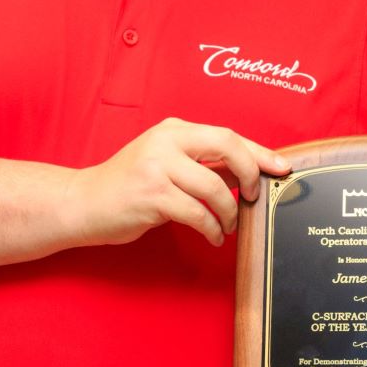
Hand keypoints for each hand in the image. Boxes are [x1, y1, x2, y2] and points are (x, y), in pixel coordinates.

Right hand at [67, 119, 290, 247]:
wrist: (84, 203)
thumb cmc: (131, 187)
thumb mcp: (169, 165)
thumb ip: (206, 165)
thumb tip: (252, 172)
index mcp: (174, 129)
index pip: (228, 135)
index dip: (260, 152)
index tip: (283, 168)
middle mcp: (166, 141)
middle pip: (228, 146)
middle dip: (251, 174)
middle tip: (252, 198)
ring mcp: (157, 167)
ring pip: (215, 188)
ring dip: (228, 213)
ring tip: (226, 227)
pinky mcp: (151, 195)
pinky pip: (197, 214)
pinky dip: (212, 229)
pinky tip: (213, 237)